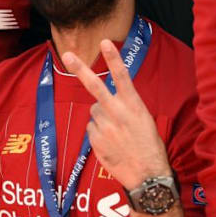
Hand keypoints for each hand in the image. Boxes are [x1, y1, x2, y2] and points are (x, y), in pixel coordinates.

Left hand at [61, 40, 171, 190]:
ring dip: (102, 118)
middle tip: (67, 54)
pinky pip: (92, 128)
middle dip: (81, 69)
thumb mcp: (143, 119)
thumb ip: (124, 106)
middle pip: (95, 86)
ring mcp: (105, 126)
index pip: (123, 76)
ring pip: (94, 113)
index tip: (105, 42)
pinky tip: (111, 142)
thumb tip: (101, 103)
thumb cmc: (148, 145)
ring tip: (117, 133)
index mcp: (134, 105)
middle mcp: (117, 112)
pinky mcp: (95, 139)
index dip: (114, 58)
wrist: (146, 174)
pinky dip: (99, 133)